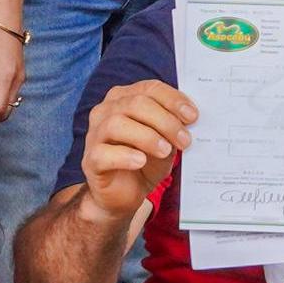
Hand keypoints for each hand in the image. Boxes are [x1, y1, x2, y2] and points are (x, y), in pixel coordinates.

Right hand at [72, 79, 194, 223]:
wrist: (125, 194)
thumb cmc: (145, 161)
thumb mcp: (165, 140)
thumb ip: (174, 126)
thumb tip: (191, 117)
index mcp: (125, 98)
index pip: (149, 88)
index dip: (172, 99)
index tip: (192, 116)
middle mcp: (106, 111)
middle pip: (136, 103)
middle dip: (165, 120)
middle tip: (184, 140)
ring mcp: (95, 134)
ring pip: (117, 124)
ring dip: (147, 136)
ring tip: (166, 150)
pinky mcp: (91, 159)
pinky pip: (104, 153)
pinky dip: (125, 155)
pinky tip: (140, 161)